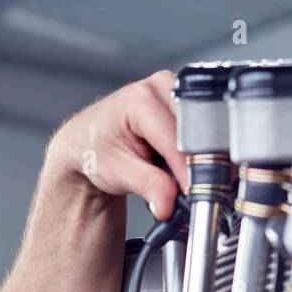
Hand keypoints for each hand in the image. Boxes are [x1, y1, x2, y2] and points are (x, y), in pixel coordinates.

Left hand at [45, 70, 188, 219]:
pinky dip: (198, 150)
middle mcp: (159, 87)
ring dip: (200, 156)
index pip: (177, 139)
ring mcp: (174, 90)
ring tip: (180, 174)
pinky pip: (202, 127)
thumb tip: (168, 204)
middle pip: (195, 131)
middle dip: (197, 164)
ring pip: (204, 128)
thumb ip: (146, 186)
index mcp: (140, 99)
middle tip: (189, 190)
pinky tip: (184, 161)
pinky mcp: (183, 100)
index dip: (187, 170)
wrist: (88, 141)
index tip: (193, 194)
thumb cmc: (96, 150)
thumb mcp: (116, 172)